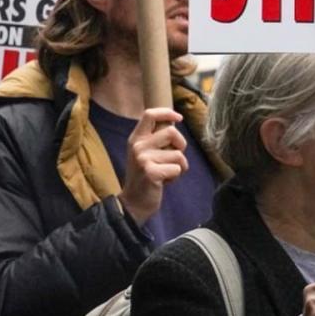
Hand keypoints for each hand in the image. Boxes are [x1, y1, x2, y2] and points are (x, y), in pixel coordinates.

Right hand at [118, 108, 187, 224]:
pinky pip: (177, 168)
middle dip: (181, 145)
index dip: (167, 112)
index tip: (179, 118)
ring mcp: (143, 159)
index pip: (150, 114)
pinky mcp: (151, 172)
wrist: (134, 203)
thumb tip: (173, 122)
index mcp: (136, 138)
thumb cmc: (144, 176)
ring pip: (178, 154)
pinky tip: (164, 182)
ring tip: (166, 173)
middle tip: (174, 158)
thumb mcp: (144, 153)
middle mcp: (137, 145)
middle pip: (172, 132)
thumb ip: (155, 139)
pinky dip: (176, 177)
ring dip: (179, 166)